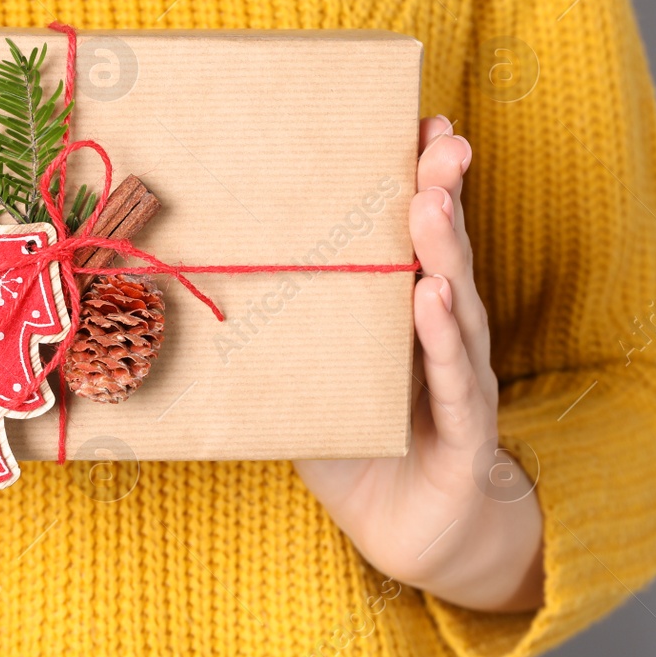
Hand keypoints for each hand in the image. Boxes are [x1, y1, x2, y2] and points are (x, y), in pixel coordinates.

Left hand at [294, 118, 544, 612]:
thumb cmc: (361, 451)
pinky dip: (443, 340)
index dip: (421, 179)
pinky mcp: (467, 432)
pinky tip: (432, 300)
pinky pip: (455, 380)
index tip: (420, 120)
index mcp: (405, 317)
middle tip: (439, 141)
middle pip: (444, 255)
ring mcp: (461, 380)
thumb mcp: (309, 387)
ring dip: (442, 251)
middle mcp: (442, 336)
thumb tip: (189, 291)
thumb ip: (276, 341)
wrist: (411, 536)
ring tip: (428, 201)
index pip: (417, 238)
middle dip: (442, 194)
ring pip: (455, 306)